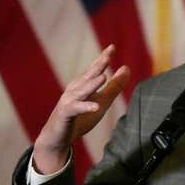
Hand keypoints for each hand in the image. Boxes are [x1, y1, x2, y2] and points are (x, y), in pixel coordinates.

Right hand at [33, 44, 130, 173]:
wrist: (58, 137)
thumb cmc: (80, 117)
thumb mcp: (102, 100)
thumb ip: (114, 86)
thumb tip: (127, 68)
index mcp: (83, 84)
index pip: (94, 69)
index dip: (102, 58)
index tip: (112, 47)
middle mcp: (74, 90)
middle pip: (88, 76)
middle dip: (98, 66)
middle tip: (108, 55)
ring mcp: (68, 101)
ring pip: (81, 91)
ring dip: (91, 84)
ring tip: (103, 77)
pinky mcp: (65, 115)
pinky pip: (75, 110)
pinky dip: (85, 107)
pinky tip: (95, 107)